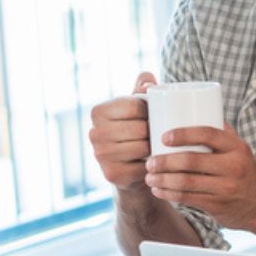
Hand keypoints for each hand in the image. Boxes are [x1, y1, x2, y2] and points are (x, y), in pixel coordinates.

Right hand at [88, 72, 156, 192]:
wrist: (133, 167)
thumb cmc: (138, 129)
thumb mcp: (138, 107)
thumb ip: (143, 88)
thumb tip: (148, 81)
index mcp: (98, 111)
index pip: (135, 106)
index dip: (152, 111)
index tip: (155, 116)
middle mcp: (94, 132)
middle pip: (140, 128)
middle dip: (156, 131)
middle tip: (160, 135)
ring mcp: (100, 155)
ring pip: (143, 147)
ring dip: (156, 148)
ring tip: (157, 147)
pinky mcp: (111, 174)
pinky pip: (143, 167)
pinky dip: (153, 165)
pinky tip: (152, 162)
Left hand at [143, 124, 255, 231]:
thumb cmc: (242, 170)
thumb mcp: (239, 149)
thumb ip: (220, 132)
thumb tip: (194, 108)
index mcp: (237, 147)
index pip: (209, 134)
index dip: (184, 134)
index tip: (163, 137)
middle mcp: (234, 166)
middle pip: (192, 160)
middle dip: (165, 161)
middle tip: (150, 161)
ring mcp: (226, 187)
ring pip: (186, 182)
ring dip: (162, 180)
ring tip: (149, 177)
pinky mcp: (218, 205)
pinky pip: (188, 199)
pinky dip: (168, 194)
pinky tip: (158, 190)